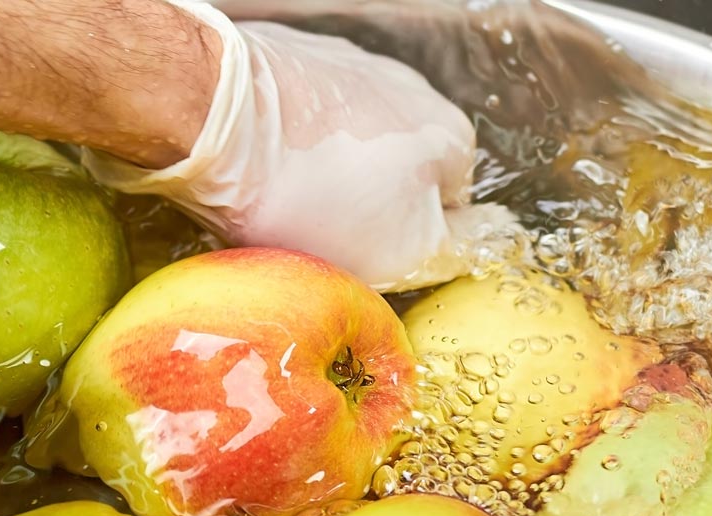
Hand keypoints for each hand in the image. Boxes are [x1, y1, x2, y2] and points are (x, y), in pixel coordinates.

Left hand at [82, 0, 506, 290]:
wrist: (211, 114)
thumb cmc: (309, 191)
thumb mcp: (405, 250)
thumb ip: (464, 247)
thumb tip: (500, 240)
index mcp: (448, 135)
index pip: (447, 210)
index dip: (406, 245)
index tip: (364, 260)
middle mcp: (408, 89)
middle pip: (393, 175)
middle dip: (360, 208)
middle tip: (316, 237)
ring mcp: (345, 67)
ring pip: (343, 146)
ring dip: (317, 175)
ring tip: (275, 202)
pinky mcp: (285, 59)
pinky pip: (293, 120)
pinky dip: (278, 145)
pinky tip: (249, 167)